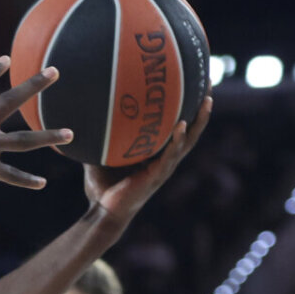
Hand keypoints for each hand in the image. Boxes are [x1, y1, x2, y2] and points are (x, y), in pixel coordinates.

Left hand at [83, 95, 212, 224]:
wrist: (102, 211)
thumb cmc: (102, 186)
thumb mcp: (100, 154)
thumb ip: (98, 134)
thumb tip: (83, 111)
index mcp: (156, 153)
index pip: (176, 126)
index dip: (187, 107)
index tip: (195, 82)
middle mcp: (164, 159)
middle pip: (190, 129)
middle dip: (202, 108)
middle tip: (210, 84)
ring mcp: (163, 168)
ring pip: (187, 141)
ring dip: (199, 121)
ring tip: (207, 100)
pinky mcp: (156, 177)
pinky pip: (170, 156)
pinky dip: (177, 141)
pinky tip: (182, 126)